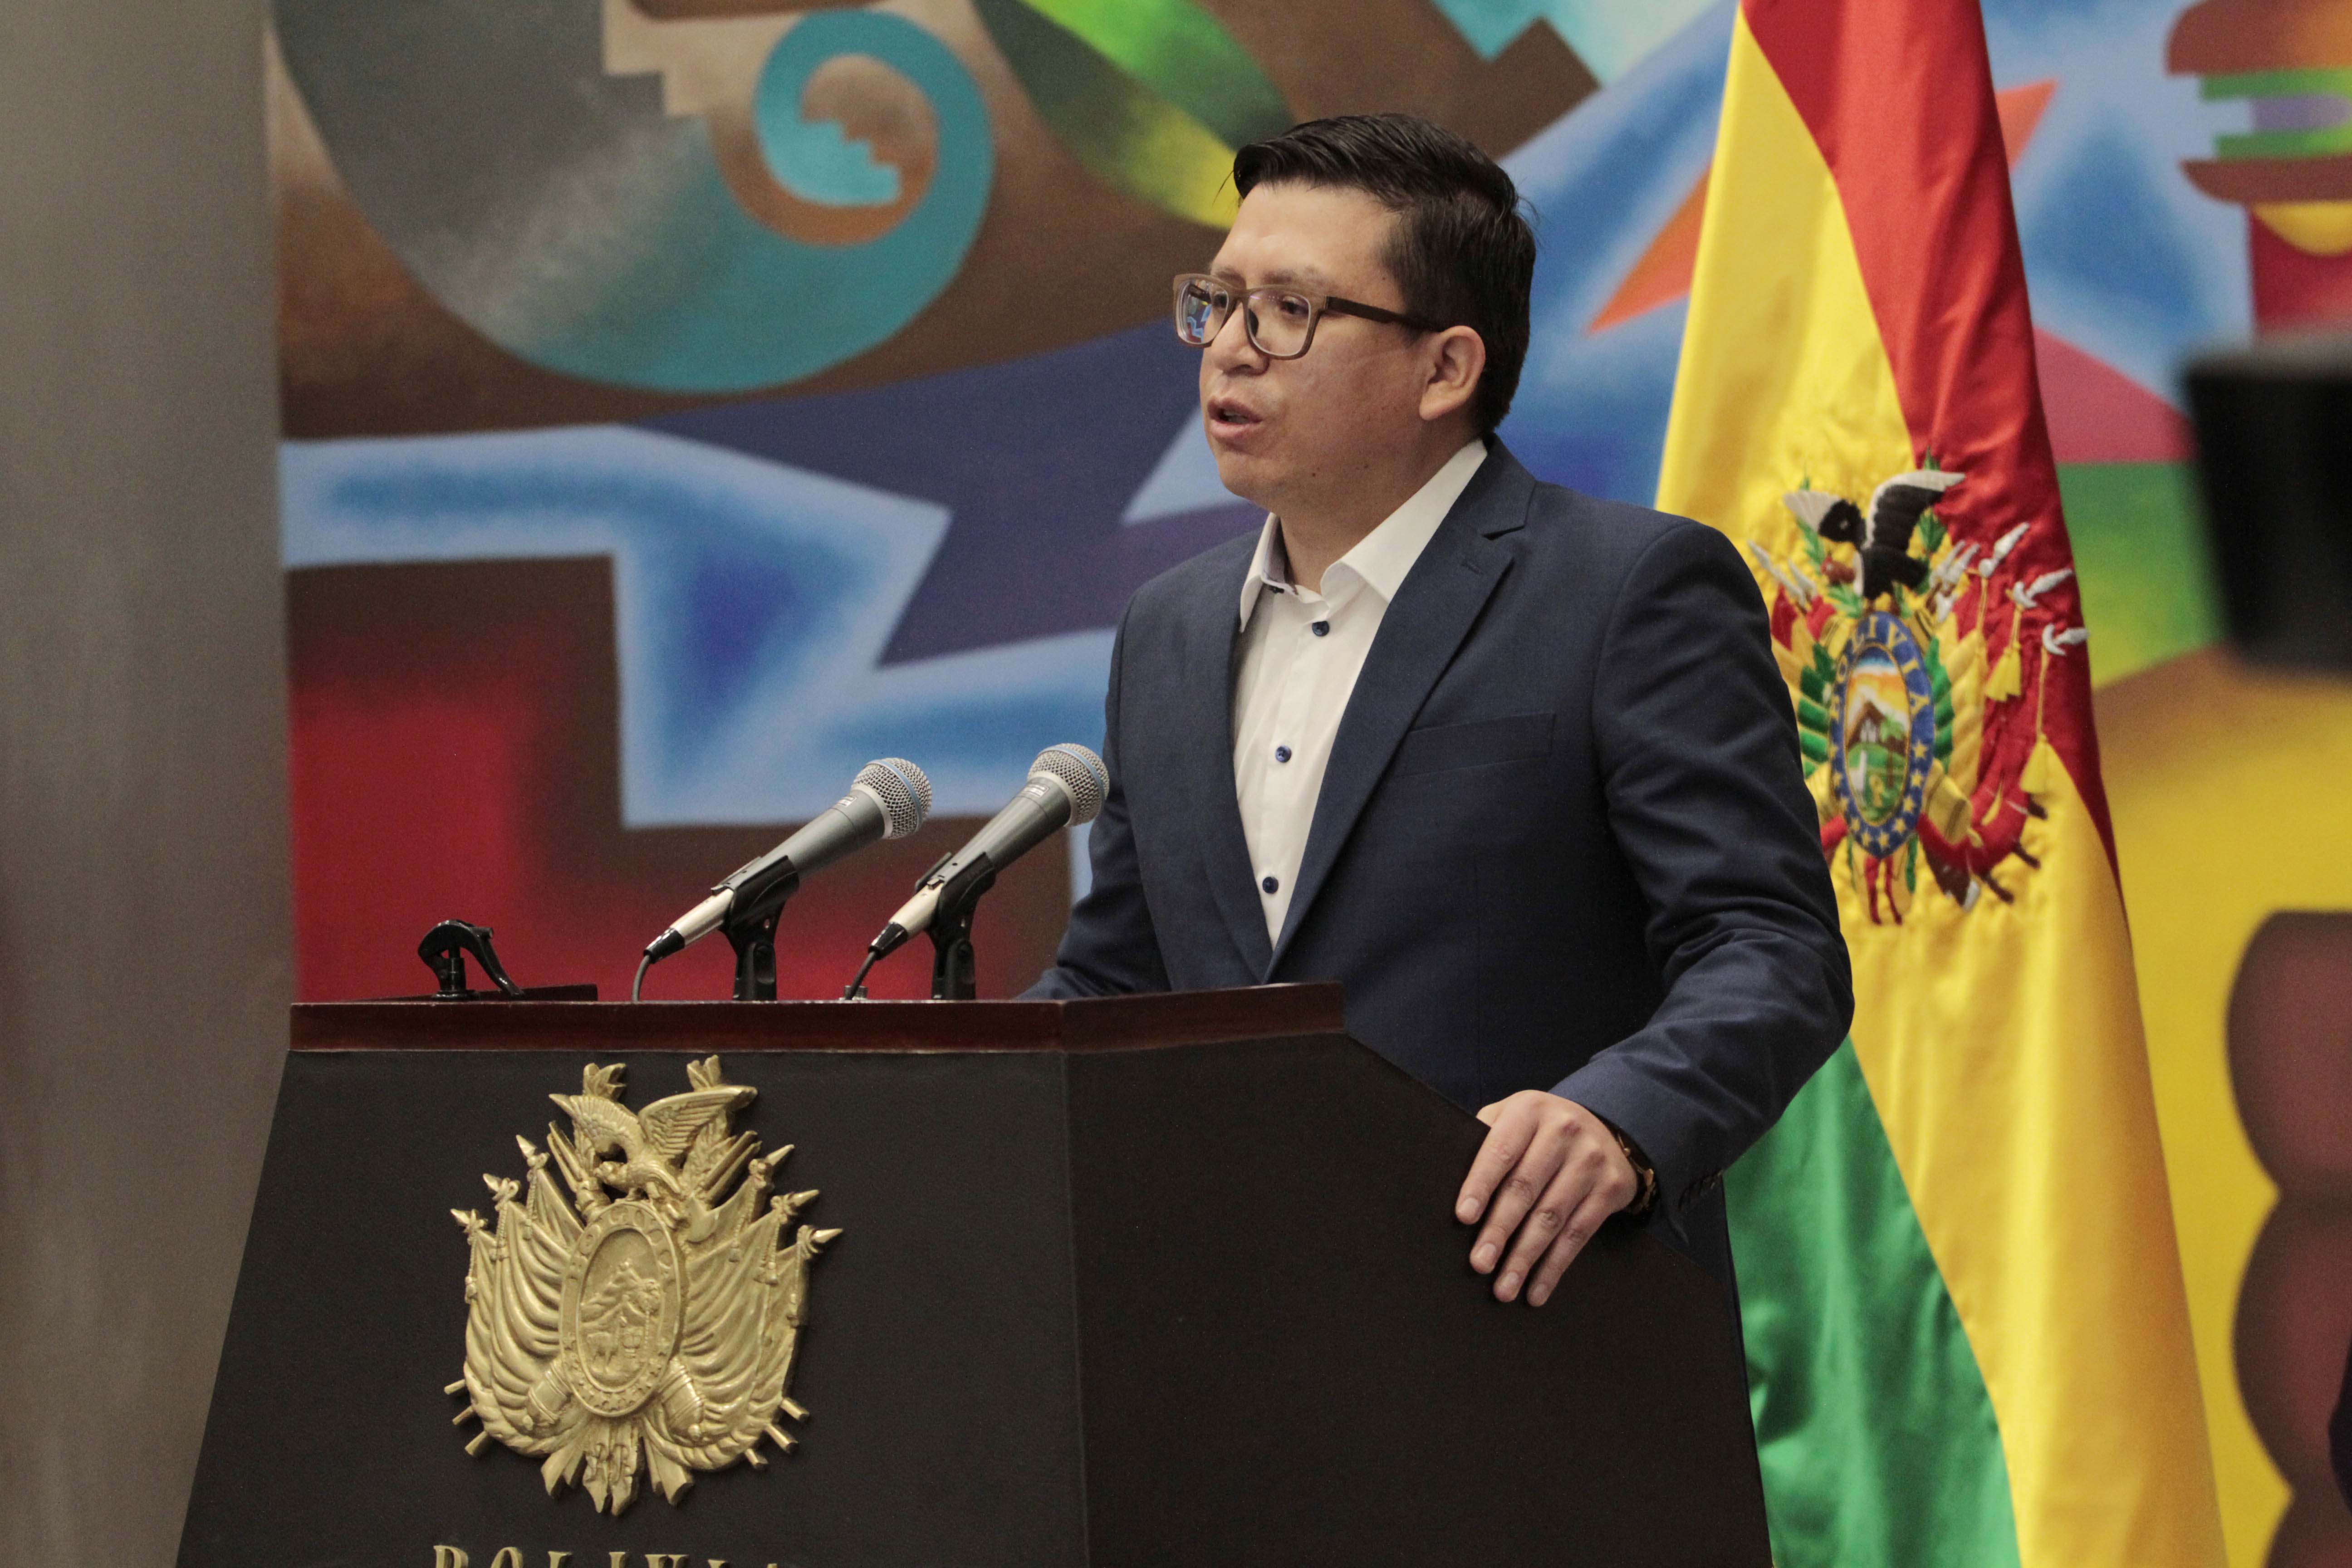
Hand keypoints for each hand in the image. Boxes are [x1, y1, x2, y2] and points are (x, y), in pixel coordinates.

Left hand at [1454, 1091, 1637, 1306]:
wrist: (1606, 1130)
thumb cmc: (1539, 1132)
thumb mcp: (1514, 1119)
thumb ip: (1485, 1139)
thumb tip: (1446, 1182)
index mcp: (1529, 1111)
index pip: (1499, 1151)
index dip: (1480, 1185)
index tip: (1464, 1218)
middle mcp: (1563, 1131)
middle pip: (1525, 1188)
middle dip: (1499, 1230)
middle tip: (1480, 1263)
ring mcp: (1590, 1159)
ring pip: (1552, 1217)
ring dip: (1525, 1258)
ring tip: (1504, 1288)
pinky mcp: (1611, 1187)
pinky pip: (1578, 1234)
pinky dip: (1554, 1267)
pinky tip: (1536, 1290)